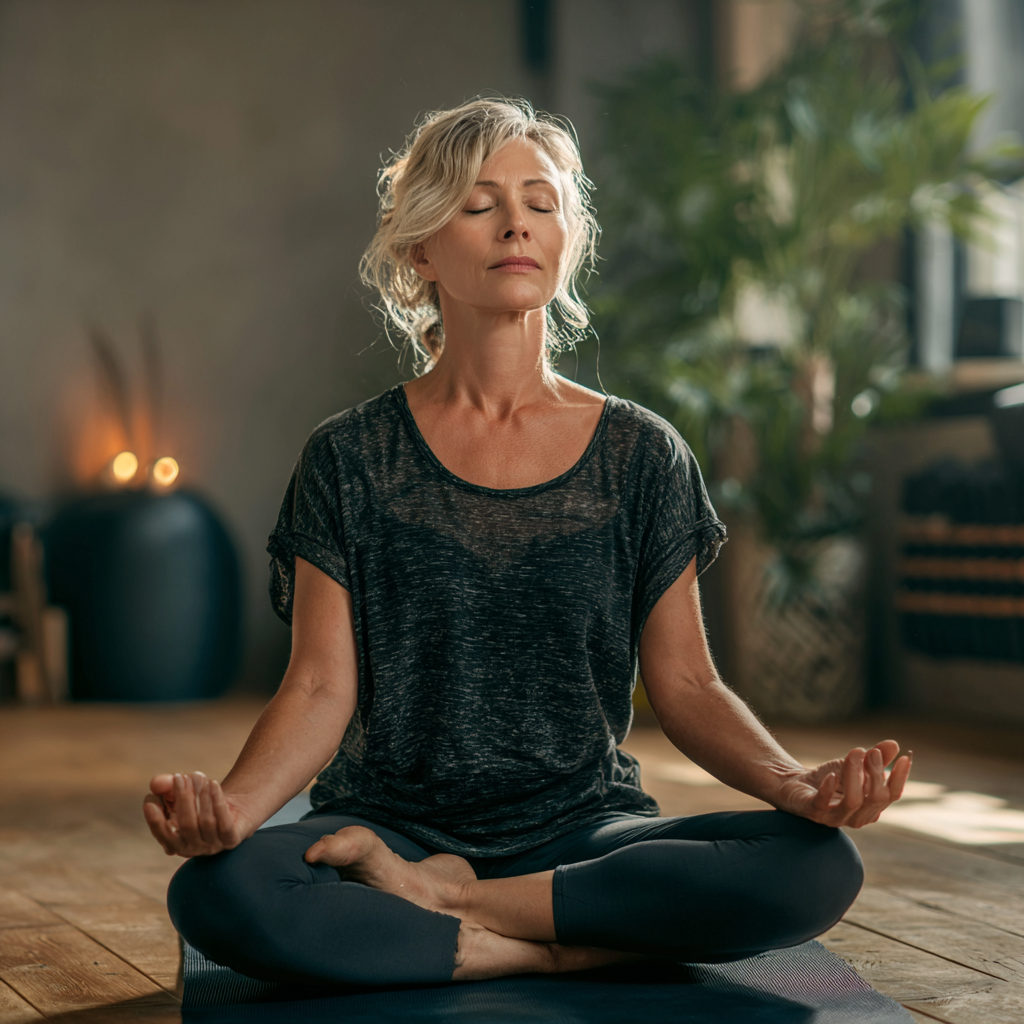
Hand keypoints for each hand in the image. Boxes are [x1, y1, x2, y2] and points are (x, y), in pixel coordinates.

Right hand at [143, 772, 252, 856]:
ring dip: (202, 797)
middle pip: (186, 825)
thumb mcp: (178, 792)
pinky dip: (217, 801)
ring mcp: (213, 846)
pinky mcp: (231, 839)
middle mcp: (193, 848)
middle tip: (180, 777)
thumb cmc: (198, 802)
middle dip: (182, 799)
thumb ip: (164, 787)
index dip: (155, 821)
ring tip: (199, 776)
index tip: (150, 802)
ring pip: (206, 822)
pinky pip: (224, 822)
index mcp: (175, 843)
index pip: (163, 835)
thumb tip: (156, 783)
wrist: (234, 811)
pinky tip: (213, 783)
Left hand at [775, 740, 911, 828]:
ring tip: (854, 753)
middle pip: (875, 798)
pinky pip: (823, 805)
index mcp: (871, 807)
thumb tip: (895, 744)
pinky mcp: (813, 813)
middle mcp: (857, 817)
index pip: (891, 796)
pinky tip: (832, 775)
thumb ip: (875, 758)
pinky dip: (829, 791)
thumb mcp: (854, 765)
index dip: (900, 778)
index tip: (905, 758)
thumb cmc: (829, 778)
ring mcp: (835, 817)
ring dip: (855, 776)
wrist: (794, 783)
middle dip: (876, 773)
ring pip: (853, 802)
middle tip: (870, 751)